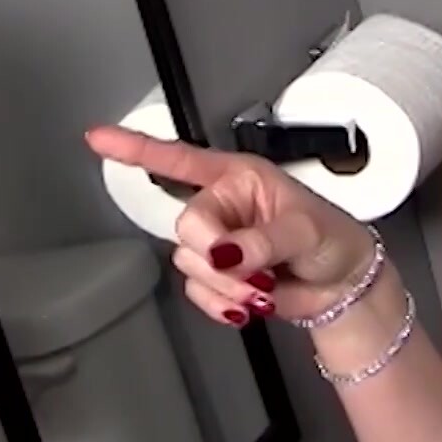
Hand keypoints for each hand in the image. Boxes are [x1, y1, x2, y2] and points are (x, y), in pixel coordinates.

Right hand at [84, 125, 374, 327]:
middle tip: (252, 269)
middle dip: (216, 253)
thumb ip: (262, 241)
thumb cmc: (333, 239)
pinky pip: (196, 292)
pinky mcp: (217, 278)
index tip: (97, 138)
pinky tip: (249, 304)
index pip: (179, 158)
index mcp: (238, 178)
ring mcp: (217, 243)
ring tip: (264, 286)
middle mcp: (222, 205)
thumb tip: (223, 252)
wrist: (343, 288)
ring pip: (190, 264)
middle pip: (186, 225)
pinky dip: (222, 304)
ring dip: (226, 284)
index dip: (136, 149)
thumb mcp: (305, 230)